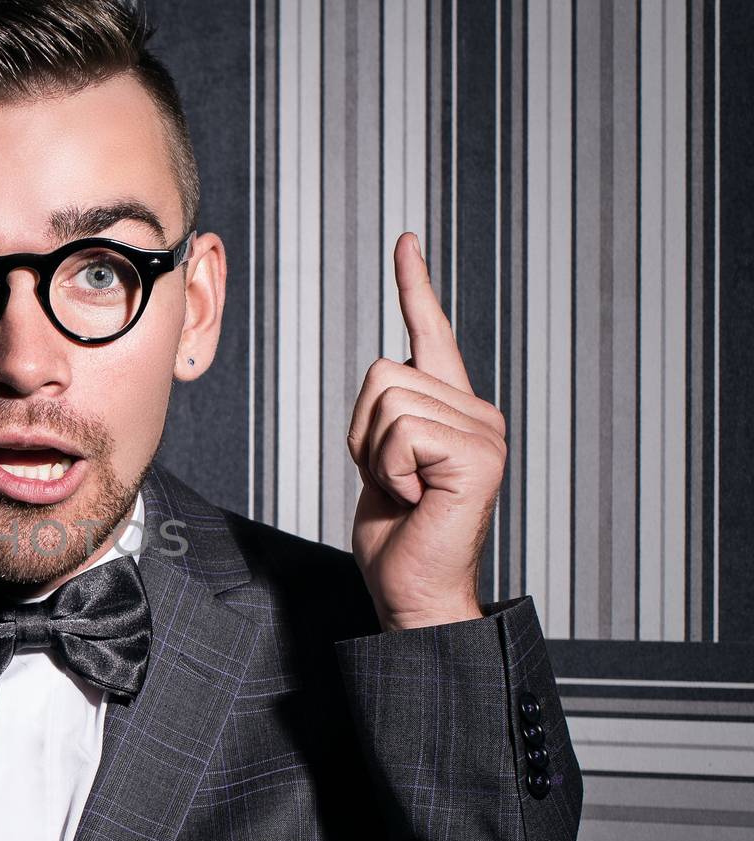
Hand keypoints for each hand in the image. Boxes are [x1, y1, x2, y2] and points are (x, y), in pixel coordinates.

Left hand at [346, 233, 506, 630]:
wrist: (413, 593)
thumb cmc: (395, 537)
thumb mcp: (380, 463)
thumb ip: (388, 419)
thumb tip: (386, 374)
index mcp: (451, 410)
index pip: (430, 333)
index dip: (415, 286)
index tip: (406, 243)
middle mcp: (477, 411)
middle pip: (382, 373)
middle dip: (361, 433)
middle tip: (390, 483)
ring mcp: (484, 432)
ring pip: (388, 399)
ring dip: (375, 453)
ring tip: (404, 492)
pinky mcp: (479, 455)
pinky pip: (401, 432)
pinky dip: (390, 470)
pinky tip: (415, 499)